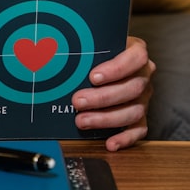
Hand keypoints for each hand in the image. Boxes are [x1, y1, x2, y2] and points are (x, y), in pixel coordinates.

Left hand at [71, 36, 153, 150]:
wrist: (104, 66)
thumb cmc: (97, 55)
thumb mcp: (90, 46)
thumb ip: (78, 48)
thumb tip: (46, 50)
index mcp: (136, 54)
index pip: (136, 58)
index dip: (116, 69)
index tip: (93, 77)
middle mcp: (143, 76)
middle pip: (132, 88)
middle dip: (102, 97)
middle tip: (78, 101)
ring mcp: (142, 98)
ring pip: (133, 111)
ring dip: (106, 118)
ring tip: (82, 120)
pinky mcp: (140, 116)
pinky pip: (138, 130)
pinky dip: (124, 138)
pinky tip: (110, 142)